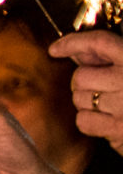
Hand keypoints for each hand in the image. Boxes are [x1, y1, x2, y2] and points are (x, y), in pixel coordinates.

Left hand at [53, 31, 122, 152]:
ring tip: (112, 103)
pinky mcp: (119, 130)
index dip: (73, 43)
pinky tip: (110, 119)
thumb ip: (110, 55)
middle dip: (85, 82)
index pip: (99, 43)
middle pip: (80, 77)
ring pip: (79, 100)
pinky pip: (84, 121)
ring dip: (88, 101)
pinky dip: (91, 121)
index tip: (56, 49)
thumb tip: (76, 53)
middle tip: (103, 85)